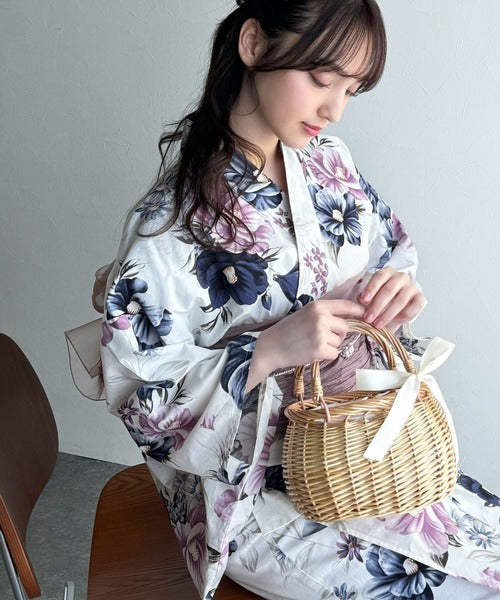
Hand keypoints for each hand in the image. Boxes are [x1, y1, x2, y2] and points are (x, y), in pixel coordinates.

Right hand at [246, 299, 363, 390]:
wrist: (272, 346)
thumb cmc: (289, 330)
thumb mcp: (306, 314)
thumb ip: (325, 314)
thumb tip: (348, 318)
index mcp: (318, 306)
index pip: (346, 305)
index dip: (359, 310)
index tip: (367, 314)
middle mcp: (321, 317)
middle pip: (345, 327)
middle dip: (338, 334)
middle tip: (321, 337)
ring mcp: (320, 333)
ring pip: (339, 342)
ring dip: (330, 346)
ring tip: (312, 344)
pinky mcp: (319, 349)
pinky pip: (334, 354)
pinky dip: (326, 356)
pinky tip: (312, 352)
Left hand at [357, 267, 425, 329]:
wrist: (394, 307)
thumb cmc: (380, 299)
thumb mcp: (370, 296)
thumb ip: (364, 297)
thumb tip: (361, 300)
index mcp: (387, 272)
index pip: (379, 277)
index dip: (371, 288)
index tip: (363, 299)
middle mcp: (400, 277)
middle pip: (389, 290)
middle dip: (377, 306)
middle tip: (368, 318)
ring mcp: (411, 287)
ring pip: (401, 300)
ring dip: (388, 314)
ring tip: (377, 324)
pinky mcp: (420, 297)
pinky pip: (415, 306)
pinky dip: (405, 314)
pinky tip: (396, 320)